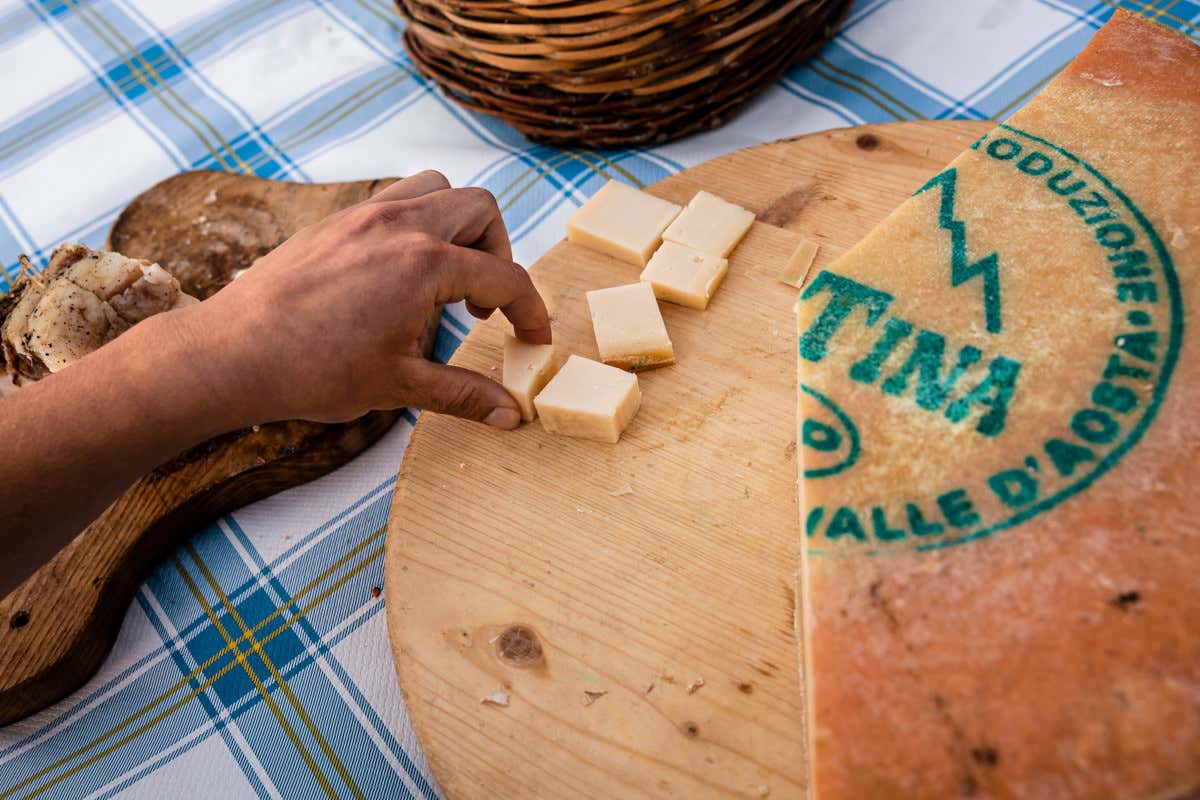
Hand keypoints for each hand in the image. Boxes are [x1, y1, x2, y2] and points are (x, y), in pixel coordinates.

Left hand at [174, 171, 550, 428]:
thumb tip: (510, 414)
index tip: (534, 338)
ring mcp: (364, 216)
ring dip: (459, 225)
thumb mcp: (398, 387)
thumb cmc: (310, 371)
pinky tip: (401, 272)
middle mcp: (400, 227)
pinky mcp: (337, 221)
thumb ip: (462, 394)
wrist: (231, 354)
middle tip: (486, 303)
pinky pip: (395, 199)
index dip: (531, 311)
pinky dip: (417, 222)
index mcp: (425, 265)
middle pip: (481, 210)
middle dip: (500, 252)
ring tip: (449, 276)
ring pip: (437, 189)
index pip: (505, 276)